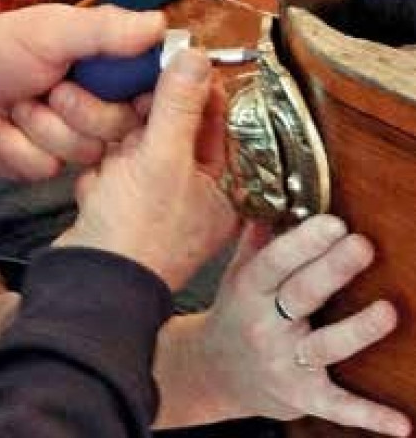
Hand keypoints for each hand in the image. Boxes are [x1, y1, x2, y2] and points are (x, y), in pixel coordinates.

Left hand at [0, 3, 165, 179]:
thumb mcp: (51, 31)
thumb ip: (104, 31)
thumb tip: (160, 25)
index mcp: (105, 67)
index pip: (152, 92)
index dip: (141, 100)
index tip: (126, 96)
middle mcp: (95, 103)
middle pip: (120, 129)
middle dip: (75, 111)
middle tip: (47, 89)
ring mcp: (67, 137)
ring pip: (81, 154)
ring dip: (36, 127)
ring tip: (12, 103)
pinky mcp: (39, 164)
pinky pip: (41, 171)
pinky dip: (10, 146)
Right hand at [55, 47, 236, 289]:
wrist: (89, 282)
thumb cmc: (136, 232)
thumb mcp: (160, 159)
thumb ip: (177, 105)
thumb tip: (194, 55)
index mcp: (222, 185)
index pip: (214, 118)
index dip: (190, 90)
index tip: (166, 67)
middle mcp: (194, 193)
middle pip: (171, 129)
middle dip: (142, 127)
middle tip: (130, 131)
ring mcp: (157, 202)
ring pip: (137, 147)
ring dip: (116, 150)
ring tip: (110, 171)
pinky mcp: (124, 207)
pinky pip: (113, 169)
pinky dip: (101, 174)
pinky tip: (97, 191)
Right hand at [192, 216, 408, 435]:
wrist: (215, 372)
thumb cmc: (236, 312)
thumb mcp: (237, 273)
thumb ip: (259, 239)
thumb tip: (279, 196)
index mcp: (249, 289)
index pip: (275, 262)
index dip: (303, 242)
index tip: (333, 222)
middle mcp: (264, 325)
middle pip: (301, 296)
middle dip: (332, 270)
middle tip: (362, 245)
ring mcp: (284, 363)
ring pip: (325, 346)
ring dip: (357, 331)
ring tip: (388, 311)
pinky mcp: (303, 397)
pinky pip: (338, 406)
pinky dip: (370, 416)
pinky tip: (404, 424)